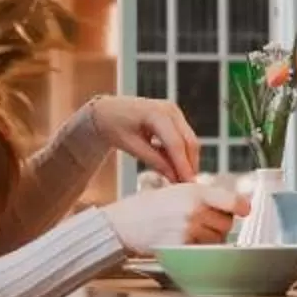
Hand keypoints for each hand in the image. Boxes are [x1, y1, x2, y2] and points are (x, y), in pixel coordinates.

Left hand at [78, 95, 202, 182]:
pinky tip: (172, 166)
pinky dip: (181, 153)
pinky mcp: (175, 117)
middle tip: (186, 186)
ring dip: (187, 160)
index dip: (183, 166)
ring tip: (178, 179)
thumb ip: (154, 161)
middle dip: (190, 165)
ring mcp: (174, 112)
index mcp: (155, 113)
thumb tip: (174, 177)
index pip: (175, 144)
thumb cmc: (113, 126)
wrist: (107, 110)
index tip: (188, 184)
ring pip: (190, 141)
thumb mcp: (130, 146)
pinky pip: (184, 138)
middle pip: (189, 141)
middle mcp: (170, 110)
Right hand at [106, 177, 244, 253]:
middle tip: (202, 222)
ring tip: (189, 231)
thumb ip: (205, 196)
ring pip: (217, 240)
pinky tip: (183, 241)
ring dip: (209, 239)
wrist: (124, 223)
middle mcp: (194, 210)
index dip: (242, 208)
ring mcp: (188, 230)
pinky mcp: (181, 247)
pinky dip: (198, 249)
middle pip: (227, 224)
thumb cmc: (150, 207)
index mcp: (195, 192)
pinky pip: (203, 252)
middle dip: (219, 224)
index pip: (234, 202)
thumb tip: (236, 205)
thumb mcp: (177, 191)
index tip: (244, 211)